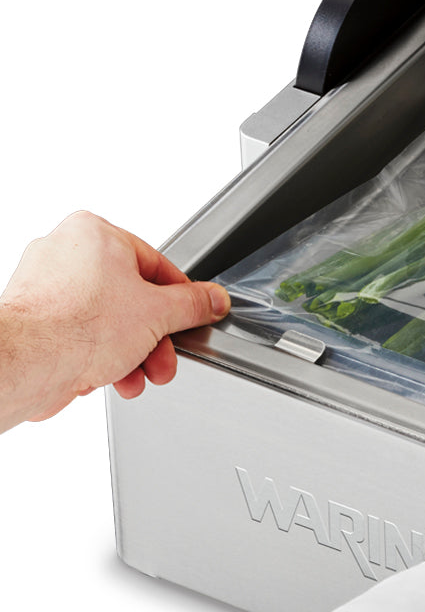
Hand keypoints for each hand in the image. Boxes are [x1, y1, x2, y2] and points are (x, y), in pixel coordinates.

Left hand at [0, 211, 229, 428]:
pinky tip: (110, 377)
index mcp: (95, 233)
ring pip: (105, 321)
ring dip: (130, 354)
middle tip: (163, 359)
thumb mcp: (159, 313)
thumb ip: (193, 305)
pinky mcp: (32, 319)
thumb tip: (213, 300)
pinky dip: (98, 356)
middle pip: (130, 298)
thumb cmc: (76, 326)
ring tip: (137, 376)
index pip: (155, 265)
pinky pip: (78, 335)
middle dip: (152, 338)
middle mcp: (65, 252)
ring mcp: (44, 286)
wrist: (25, 362)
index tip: (192, 316)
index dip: (179, 299)